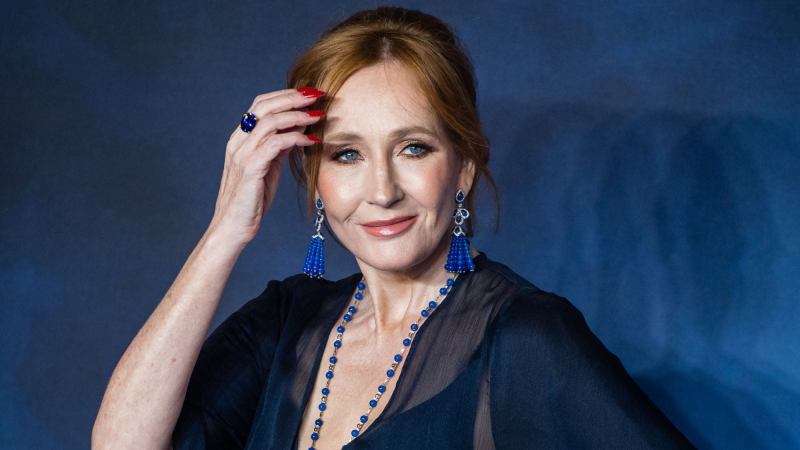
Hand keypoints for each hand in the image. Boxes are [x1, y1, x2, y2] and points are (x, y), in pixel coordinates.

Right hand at [207, 87, 324, 245]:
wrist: (233, 228)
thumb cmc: (251, 201)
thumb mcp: (268, 168)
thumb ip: (279, 147)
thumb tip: (299, 128)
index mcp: (240, 139)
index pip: (261, 104)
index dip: (285, 95)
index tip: (310, 94)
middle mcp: (238, 142)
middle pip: (265, 106)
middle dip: (294, 97)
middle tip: (318, 94)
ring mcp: (242, 154)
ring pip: (271, 121)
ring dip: (298, 115)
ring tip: (319, 115)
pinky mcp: (251, 168)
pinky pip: (276, 143)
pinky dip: (296, 138)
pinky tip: (312, 140)